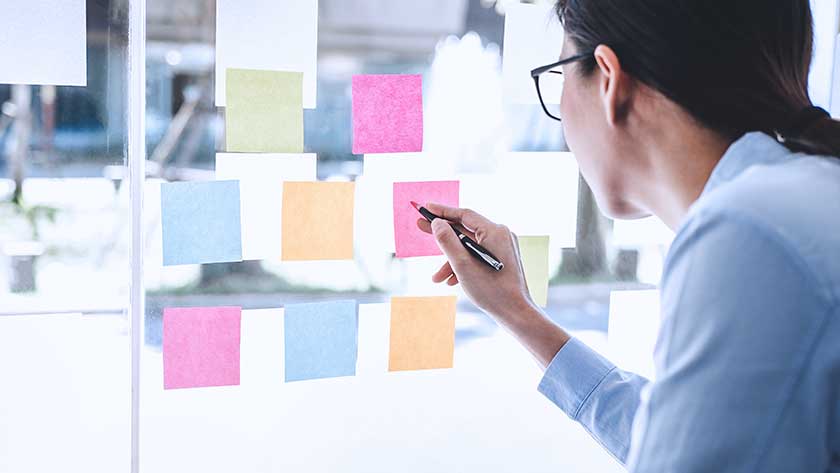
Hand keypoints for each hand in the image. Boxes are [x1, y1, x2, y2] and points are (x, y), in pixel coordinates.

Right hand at [417, 203, 571, 368]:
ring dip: (451, 259)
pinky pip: (478, 255)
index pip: (464, 214)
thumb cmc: (491, 290)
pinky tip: (452, 280)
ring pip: (469, 246)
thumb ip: (447, 241)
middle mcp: (501, 235)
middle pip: (466, 229)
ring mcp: (503, 247)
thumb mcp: (462, 265)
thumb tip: (437, 223)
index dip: (443, 211)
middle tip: (421, 227)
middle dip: (443, 234)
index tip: (426, 208)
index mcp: (495, 232)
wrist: (514, 313)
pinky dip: (464, 264)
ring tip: (436, 277)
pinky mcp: (502, 259)